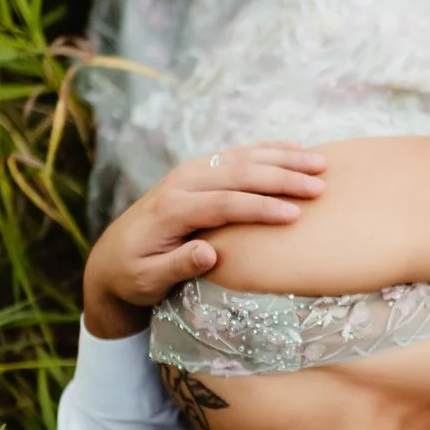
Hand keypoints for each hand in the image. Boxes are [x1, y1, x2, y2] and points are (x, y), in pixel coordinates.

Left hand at [83, 143, 326, 336]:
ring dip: (282, 159)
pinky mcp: (196, 172)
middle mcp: (180, 183)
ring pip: (241, 158)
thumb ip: (176, 267)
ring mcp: (189, 173)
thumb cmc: (133, 277)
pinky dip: (266, 150)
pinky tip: (294, 148)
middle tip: (319, 185)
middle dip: (281, 178)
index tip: (294, 214)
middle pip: (238, 174)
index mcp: (170, 210)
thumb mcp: (148, 281)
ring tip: (319, 163)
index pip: (223, 203)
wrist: (109, 259)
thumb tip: (209, 254)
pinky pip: (235, 155)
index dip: (260, 207)